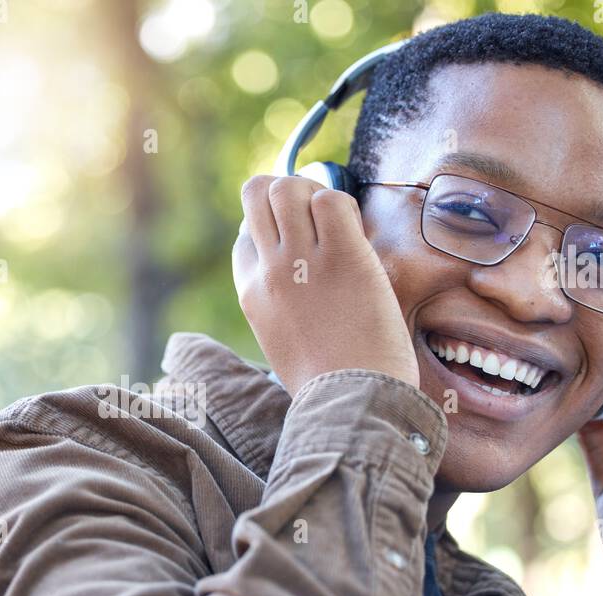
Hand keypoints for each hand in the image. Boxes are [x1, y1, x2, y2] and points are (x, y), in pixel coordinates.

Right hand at [232, 175, 417, 395]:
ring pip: (289, 187)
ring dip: (316, 192)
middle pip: (259, 193)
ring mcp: (301, 261)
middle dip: (288, 191)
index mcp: (251, 293)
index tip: (301, 238)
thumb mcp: (284, 341)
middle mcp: (268, 270)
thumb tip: (304, 273)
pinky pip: (332, 200)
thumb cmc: (331, 381)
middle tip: (319, 214)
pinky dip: (344, 205)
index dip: (273, 226)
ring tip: (339, 219)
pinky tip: (357, 234)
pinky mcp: (342, 256)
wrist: (354, 402)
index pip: (246, 233)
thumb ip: (283, 304)